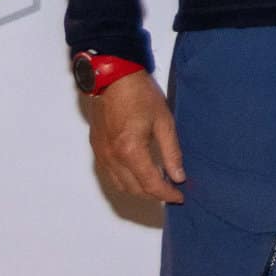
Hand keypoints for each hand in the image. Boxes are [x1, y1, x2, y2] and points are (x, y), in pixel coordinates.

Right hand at [88, 70, 185, 203]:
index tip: (179, 196)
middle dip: (154, 195)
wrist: (113, 78)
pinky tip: (139, 174)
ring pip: (119, 186)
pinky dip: (125, 181)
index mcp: (130, 151)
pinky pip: (110, 175)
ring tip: (158, 185)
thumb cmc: (140, 95)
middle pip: (133, 190)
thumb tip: (179, 176)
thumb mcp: (164, 122)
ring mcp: (101, 155)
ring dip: (139, 190)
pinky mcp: (96, 149)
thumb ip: (172, 152)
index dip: (166, 194)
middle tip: (172, 191)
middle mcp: (112, 158)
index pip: (150, 184)